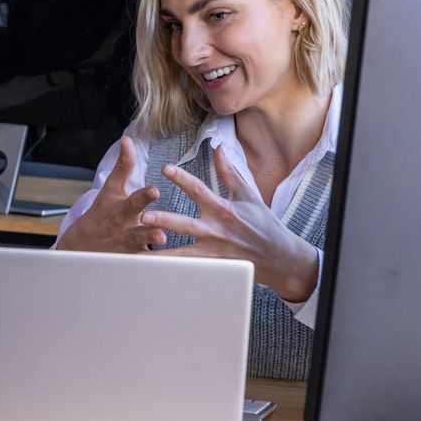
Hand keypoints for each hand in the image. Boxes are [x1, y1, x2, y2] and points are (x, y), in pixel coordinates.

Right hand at [57, 136, 165, 252]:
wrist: (82, 245)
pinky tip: (169, 261)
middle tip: (159, 216)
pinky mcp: (133, 258)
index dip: (144, 195)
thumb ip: (123, 166)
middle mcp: (125, 225)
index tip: (155, 190)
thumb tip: (128, 140)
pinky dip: (155, 261)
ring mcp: (129, 243)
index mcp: (121, 208)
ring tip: (161, 237)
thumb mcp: (111, 189)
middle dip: (146, 216)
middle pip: (137, 220)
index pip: (132, 199)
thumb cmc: (102, 213)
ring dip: (151, 239)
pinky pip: (145, 261)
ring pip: (141, 242)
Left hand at [139, 145, 317, 301]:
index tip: (165, 168)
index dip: (182, 178)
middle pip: (186, 225)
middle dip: (165, 221)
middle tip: (143, 216)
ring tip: (140, 252)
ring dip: (161, 253)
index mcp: (224, 209)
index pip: (199, 191)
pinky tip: (153, 273)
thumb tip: (218, 148)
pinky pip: (189, 270)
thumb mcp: (248, 195)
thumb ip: (229, 172)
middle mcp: (216, 231)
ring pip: (182, 254)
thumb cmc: (264, 224)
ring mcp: (213, 252)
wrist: (280, 258)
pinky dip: (172, 271)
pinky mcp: (213, 268)